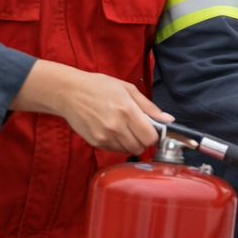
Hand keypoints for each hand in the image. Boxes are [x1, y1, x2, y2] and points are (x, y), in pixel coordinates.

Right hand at [11, 60, 170, 153]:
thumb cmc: (99, 87)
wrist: (68, 93)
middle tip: (139, 129)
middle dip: (144, 140)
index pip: (150, 137)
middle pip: (140, 147)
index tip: (152, 129)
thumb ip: (149, 107)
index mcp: (126, 110)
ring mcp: (104, 136)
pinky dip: (118, 144)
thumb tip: (168, 120)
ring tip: (125, 128)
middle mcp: (115, 126)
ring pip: (128, 151)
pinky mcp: (95, 142)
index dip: (155, 135)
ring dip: (131, 143)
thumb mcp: (128, 89)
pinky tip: (113, 131)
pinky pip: (114, 150)